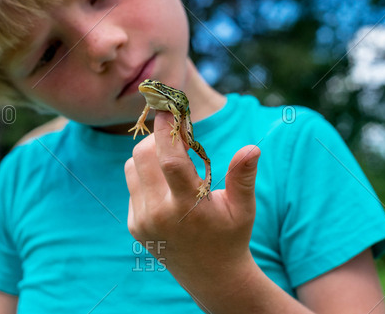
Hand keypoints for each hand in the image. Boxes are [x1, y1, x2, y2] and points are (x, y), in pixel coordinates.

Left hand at [125, 110, 260, 298]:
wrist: (211, 276)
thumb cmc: (232, 236)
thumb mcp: (243, 208)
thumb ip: (243, 177)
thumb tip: (252, 148)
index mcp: (187, 207)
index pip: (169, 160)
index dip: (166, 129)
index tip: (168, 109)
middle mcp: (159, 214)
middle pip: (143, 156)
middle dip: (158, 138)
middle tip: (179, 138)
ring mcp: (142, 220)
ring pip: (133, 166)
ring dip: (150, 156)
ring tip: (175, 163)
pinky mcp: (134, 224)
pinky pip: (132, 184)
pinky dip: (147, 175)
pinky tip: (168, 186)